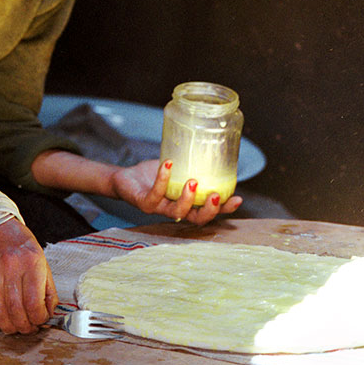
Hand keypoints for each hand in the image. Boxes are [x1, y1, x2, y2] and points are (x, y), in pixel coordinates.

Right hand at [0, 218, 58, 333]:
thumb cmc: (20, 245)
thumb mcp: (42, 261)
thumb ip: (48, 290)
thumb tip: (49, 314)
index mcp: (31, 262)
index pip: (34, 303)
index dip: (38, 319)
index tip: (40, 321)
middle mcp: (10, 266)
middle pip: (16, 310)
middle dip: (24, 327)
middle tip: (28, 329)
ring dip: (7, 326)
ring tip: (14, 327)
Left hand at [111, 159, 243, 223]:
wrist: (125, 178)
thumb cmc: (153, 175)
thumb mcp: (177, 169)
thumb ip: (193, 163)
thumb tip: (215, 145)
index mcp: (187, 204)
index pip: (209, 211)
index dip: (225, 209)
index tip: (238, 199)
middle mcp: (175, 210)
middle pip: (197, 219)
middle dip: (210, 210)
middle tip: (217, 196)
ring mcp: (159, 208)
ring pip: (177, 212)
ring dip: (187, 199)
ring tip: (193, 181)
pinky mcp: (144, 203)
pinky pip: (155, 195)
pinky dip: (162, 179)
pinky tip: (168, 165)